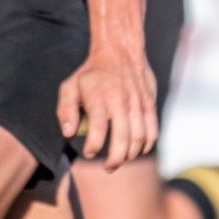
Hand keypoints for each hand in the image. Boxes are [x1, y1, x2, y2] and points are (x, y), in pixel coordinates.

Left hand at [58, 42, 157, 169]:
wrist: (120, 50)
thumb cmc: (92, 72)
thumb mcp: (70, 85)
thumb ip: (66, 110)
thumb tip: (69, 133)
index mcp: (99, 97)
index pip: (98, 129)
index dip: (93, 146)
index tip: (88, 153)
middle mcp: (120, 101)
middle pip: (123, 138)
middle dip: (115, 159)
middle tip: (108, 167)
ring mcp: (138, 103)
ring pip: (140, 137)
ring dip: (130, 155)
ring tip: (120, 160)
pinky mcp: (150, 103)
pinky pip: (153, 130)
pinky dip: (146, 145)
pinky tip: (137, 151)